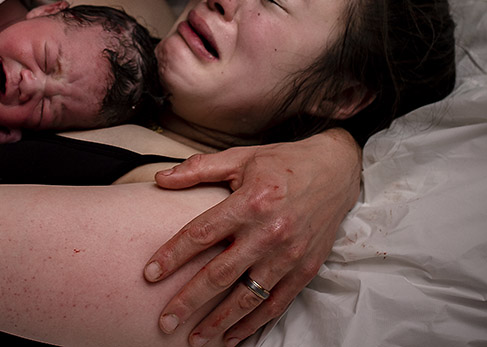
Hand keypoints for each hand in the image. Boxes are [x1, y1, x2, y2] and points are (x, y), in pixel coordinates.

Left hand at [143, 129, 361, 345]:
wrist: (336, 170)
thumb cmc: (283, 162)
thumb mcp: (240, 157)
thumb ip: (198, 169)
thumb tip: (160, 178)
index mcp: (250, 202)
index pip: (201, 234)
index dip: (172, 255)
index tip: (150, 274)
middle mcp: (269, 232)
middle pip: (220, 274)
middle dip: (188, 301)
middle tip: (164, 320)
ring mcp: (289, 255)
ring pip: (247, 297)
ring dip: (217, 322)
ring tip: (193, 339)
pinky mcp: (305, 269)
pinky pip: (275, 304)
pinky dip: (252, 324)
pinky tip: (231, 336)